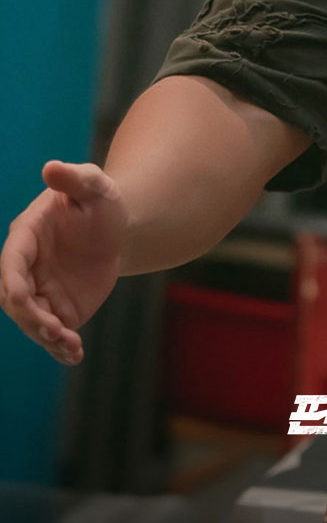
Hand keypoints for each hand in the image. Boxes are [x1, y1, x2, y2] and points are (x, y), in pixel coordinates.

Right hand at [0, 161, 129, 365]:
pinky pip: (53, 332)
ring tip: (72, 347)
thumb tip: (51, 167)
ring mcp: (40, 291)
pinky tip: (74, 355)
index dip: (12, 282)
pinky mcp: (58, 309)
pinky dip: (60, 347)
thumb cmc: (102, 200)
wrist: (120, 227)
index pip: (10, 264)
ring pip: (32, 321)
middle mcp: (26, 268)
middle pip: (16, 300)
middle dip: (31, 318)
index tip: (21, 299)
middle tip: (57, 331)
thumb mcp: (95, 185)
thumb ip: (76, 178)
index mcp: (26, 236)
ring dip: (47, 337)